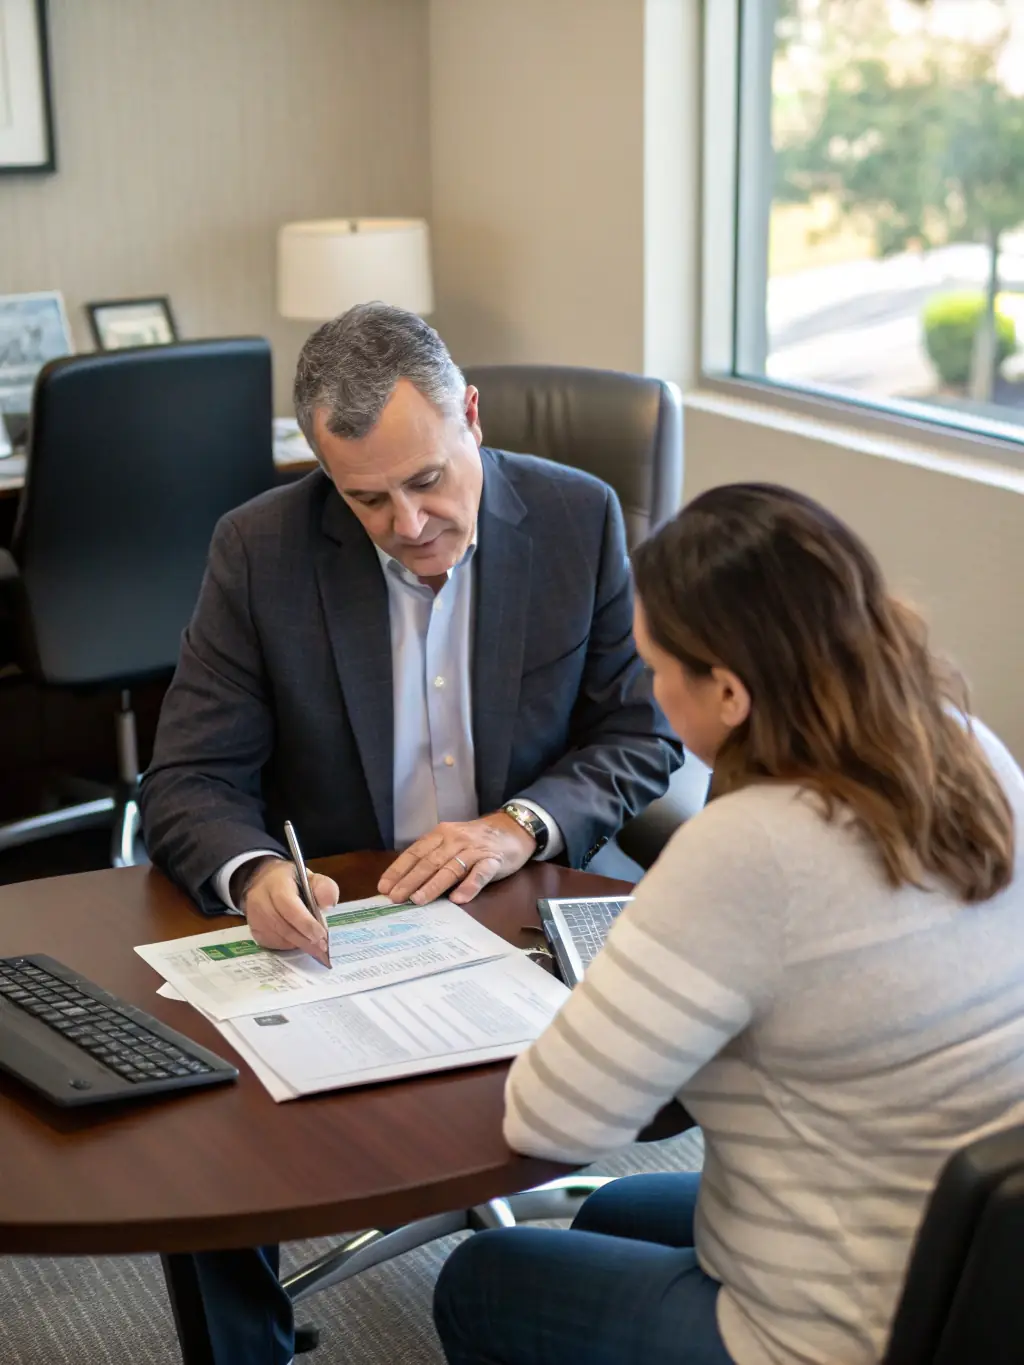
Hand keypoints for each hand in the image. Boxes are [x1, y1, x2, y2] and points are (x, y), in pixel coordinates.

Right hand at [237, 857, 337, 953]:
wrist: (264, 881)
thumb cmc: (292, 881)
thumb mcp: (311, 877)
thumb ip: (324, 887)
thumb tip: (329, 904)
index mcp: (276, 883)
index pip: (289, 906)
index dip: (305, 923)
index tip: (322, 935)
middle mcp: (259, 900)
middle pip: (282, 925)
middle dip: (305, 939)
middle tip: (323, 948)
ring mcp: (253, 916)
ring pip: (277, 937)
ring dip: (298, 944)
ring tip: (316, 949)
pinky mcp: (253, 929)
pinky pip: (272, 943)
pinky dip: (288, 946)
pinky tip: (300, 944)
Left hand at [378, 813, 535, 905]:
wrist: (512, 828)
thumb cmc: (474, 840)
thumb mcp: (450, 842)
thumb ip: (432, 857)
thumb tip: (405, 883)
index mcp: (440, 834)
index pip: (415, 852)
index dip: (399, 870)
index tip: (384, 887)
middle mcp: (455, 840)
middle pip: (429, 862)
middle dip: (410, 880)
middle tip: (395, 898)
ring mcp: (474, 850)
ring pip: (451, 868)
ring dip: (433, 885)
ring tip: (418, 900)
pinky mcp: (493, 860)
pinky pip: (480, 874)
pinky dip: (469, 886)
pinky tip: (458, 899)